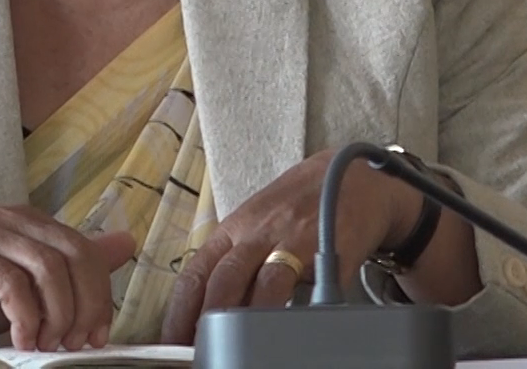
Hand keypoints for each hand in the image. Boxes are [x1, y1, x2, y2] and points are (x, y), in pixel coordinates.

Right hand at [0, 206, 135, 350]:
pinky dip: (25, 319)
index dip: (99, 294)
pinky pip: (12, 285)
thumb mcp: (28, 288)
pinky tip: (21, 341)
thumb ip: (72, 267)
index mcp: (29, 221)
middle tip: (75, 343)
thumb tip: (126, 243)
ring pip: (47, 268)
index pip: (84, 249)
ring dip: (56, 315)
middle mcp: (9, 218)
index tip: (97, 334)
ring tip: (47, 344)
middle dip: (84, 305)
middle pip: (72, 255)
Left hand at [159, 148, 421, 344]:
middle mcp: (257, 234)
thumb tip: (205, 312)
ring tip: (240, 350)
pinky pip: (313, 287)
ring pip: (265, 285)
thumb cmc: (297, 205)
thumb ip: (233, 261)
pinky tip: (291, 332)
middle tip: (201, 353)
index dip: (180, 312)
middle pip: (225, 281)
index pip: (196, 274)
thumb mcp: (255, 224)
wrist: (353, 176)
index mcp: (232, 230)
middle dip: (209, 322)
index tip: (172, 342)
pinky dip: (301, 311)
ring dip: (250, 321)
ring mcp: (294, 241)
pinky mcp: (329, 252)